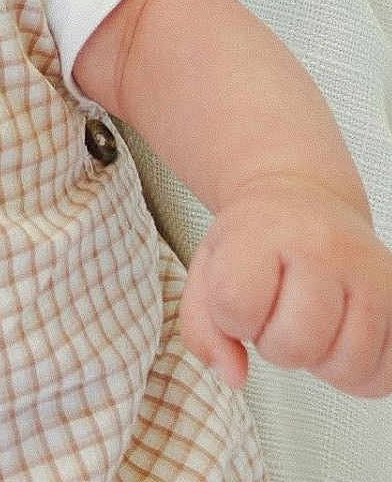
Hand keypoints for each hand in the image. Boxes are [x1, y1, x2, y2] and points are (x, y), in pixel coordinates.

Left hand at [181, 174, 391, 396]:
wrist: (303, 197)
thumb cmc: (255, 238)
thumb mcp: (208, 266)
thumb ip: (202, 327)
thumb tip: (233, 376)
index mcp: (262, 232)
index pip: (236, 305)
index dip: (229, 319)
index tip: (236, 299)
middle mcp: (322, 247)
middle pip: (295, 344)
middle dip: (274, 345)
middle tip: (273, 316)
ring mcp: (369, 273)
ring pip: (346, 366)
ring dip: (317, 362)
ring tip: (305, 325)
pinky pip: (384, 375)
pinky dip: (356, 374)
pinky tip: (336, 339)